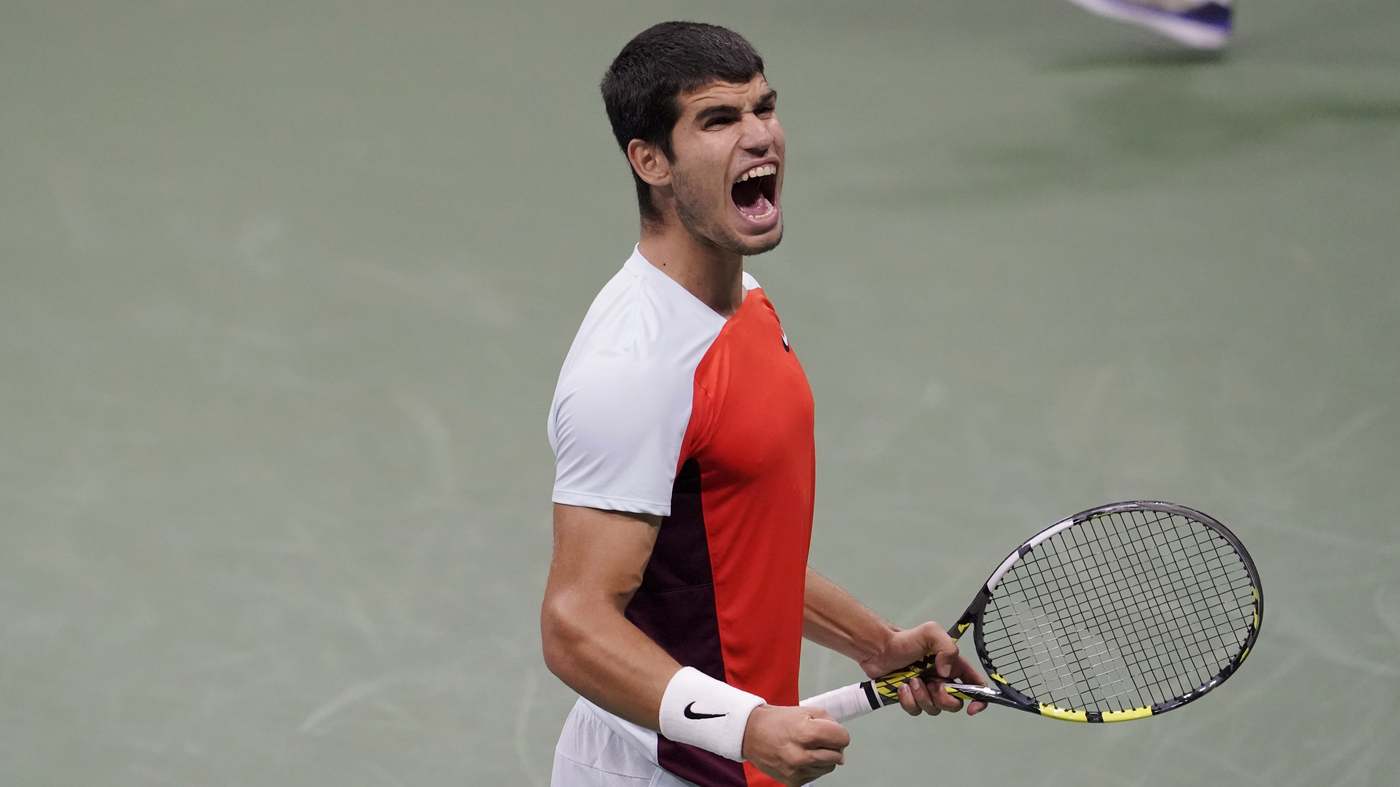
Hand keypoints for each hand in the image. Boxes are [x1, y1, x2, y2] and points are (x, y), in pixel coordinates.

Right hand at [741, 704, 849, 786]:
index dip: (838, 733)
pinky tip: (800, 756)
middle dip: (832, 745)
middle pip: (838, 755)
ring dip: (823, 757)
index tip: (829, 730)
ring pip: (829, 767)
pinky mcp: (793, 782)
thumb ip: (830, 724)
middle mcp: (802, 756)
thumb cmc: (777, 721)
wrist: (750, 734)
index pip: (843, 739)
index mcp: (807, 733)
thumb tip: (841, 746)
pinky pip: (816, 775)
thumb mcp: (807, 711)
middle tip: (816, 738)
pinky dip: (812, 766)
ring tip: (806, 747)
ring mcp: (797, 771)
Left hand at [859, 622, 987, 716]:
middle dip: (944, 699)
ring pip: (934, 709)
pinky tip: (902, 687)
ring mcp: (926, 691)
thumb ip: (947, 647)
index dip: (979, 699)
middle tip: (931, 684)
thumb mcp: (931, 632)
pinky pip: (916, 711)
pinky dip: (909, 702)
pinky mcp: (911, 699)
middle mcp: (943, 681)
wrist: (879, 649)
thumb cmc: (905, 640)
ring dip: (923, 698)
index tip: (972, 707)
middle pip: (955, 704)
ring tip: (911, 681)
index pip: (975, 686)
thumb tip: (947, 673)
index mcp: (953, 667)